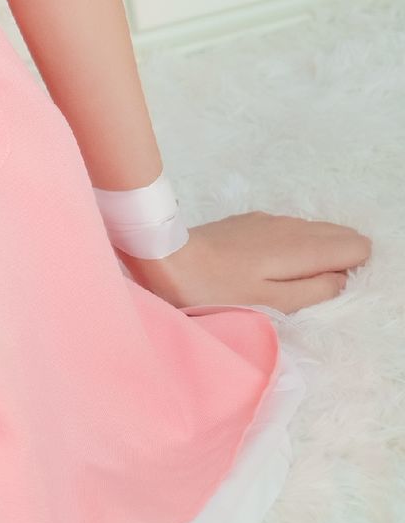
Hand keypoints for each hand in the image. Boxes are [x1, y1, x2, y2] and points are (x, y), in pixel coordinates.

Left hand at [121, 210, 369, 313]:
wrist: (167, 258)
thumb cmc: (218, 290)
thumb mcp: (272, 302)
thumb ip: (315, 290)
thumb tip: (341, 278)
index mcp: (301, 247)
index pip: (355, 245)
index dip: (352, 269)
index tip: (327, 288)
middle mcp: (291, 226)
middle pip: (338, 235)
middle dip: (339, 260)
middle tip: (312, 289)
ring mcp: (270, 220)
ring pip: (314, 231)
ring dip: (316, 253)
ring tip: (292, 281)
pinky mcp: (250, 221)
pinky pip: (289, 230)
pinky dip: (294, 246)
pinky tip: (273, 266)